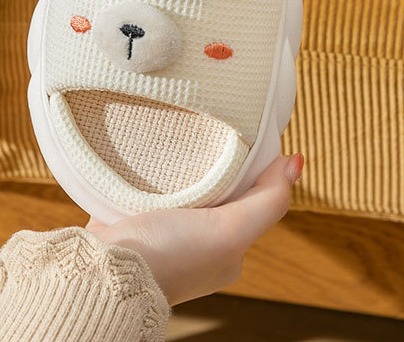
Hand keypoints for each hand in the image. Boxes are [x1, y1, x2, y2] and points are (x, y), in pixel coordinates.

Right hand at [87, 153, 302, 304]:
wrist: (105, 269)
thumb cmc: (170, 257)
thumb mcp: (231, 230)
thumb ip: (267, 200)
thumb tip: (298, 161)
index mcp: (225, 251)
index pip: (248, 200)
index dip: (250, 168)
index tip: (243, 136)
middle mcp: (196, 244)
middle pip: (213, 191)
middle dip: (210, 166)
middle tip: (206, 133)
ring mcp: (161, 231)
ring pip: (178, 187)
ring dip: (176, 167)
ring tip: (175, 137)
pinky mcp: (130, 217)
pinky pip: (144, 186)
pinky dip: (146, 172)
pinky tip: (146, 155)